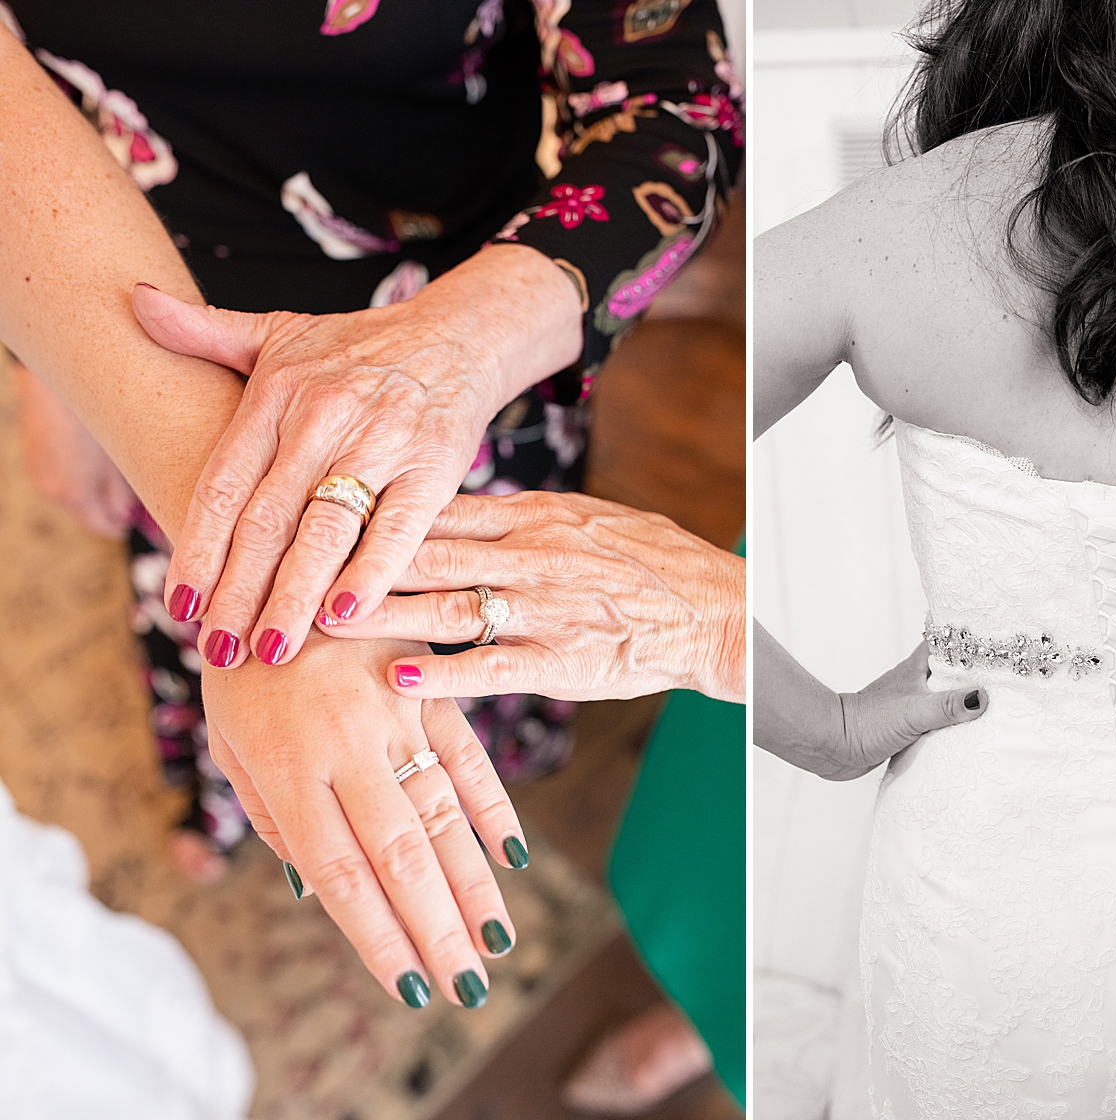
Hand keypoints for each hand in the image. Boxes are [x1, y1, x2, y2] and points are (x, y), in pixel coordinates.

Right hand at [14, 361, 134, 537]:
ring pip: (73, 499)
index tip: (133, 521)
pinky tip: (91, 463)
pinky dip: (77, 480)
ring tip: (113, 477)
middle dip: (106, 511)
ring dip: (92, 495)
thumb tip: (124, 512)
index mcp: (75, 493)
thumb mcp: (114, 457)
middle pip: (86, 514)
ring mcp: (41, 477)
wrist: (53, 386)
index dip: (119, 525)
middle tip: (129, 500)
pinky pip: (60, 483)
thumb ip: (119, 491)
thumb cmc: (91, 418)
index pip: (101, 524)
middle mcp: (53, 491)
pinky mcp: (35, 463)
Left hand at [133, 244, 581, 670]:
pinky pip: (398, 528)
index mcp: (278, 395)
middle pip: (267, 519)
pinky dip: (372, 573)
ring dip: (295, 597)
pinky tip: (346, 617)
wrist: (456, 335)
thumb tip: (132, 303)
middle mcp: (323, 418)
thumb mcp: (282, 330)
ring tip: (271, 650)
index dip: (199, 548)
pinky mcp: (433, 466)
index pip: (223, 484)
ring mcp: (380, 443)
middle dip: (239, 591)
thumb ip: (206, 331)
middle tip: (218, 650)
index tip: (180, 605)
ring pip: (325, 531)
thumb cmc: (361, 346)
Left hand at [202, 631, 528, 1007]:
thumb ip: (276, 816)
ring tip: (498, 940)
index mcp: (289, 768)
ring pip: (443, 811)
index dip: (377, 937)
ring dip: (473, 882)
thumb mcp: (232, 743)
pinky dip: (493, 805)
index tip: (409, 988)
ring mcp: (396, 711)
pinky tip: (511, 855)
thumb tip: (319, 890)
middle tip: (468, 985)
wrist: (276, 557)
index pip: (340, 873)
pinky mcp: (429, 681)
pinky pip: (468, 751)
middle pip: (400, 854)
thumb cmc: (242, 665)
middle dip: (437, 928)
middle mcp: (348, 745)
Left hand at [321, 492, 745, 702]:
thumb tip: (456, 506)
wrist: (715, 608)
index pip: (433, 508)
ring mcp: (544, 607)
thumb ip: (518, 517)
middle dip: (354, 561)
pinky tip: (398, 679)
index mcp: (531, 516)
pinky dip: (443, 673)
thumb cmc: (650, 563)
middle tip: (289, 567)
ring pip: (447, 606)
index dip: (368, 513)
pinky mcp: (562, 660)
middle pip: (424, 552)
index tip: (312, 515)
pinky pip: (493, 665)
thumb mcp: (585, 518)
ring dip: (382, 614)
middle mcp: (529, 554)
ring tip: (322, 622)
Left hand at [828, 643, 988, 779]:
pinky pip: (938, 719)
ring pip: (946, 694)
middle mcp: (916, 681)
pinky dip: (953, 722)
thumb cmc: (868, 723)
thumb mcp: (914, 712)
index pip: (950, 642)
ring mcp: (912, 703)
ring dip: (966, 698)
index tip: (1001, 637)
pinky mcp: (908, 725)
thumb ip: (948, 705)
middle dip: (978, 670)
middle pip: (954, 669)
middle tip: (1010, 673)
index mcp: (918, 668)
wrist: (835, 746)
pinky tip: (969, 731)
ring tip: (998, 702)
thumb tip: (982, 698)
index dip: (974, 638)